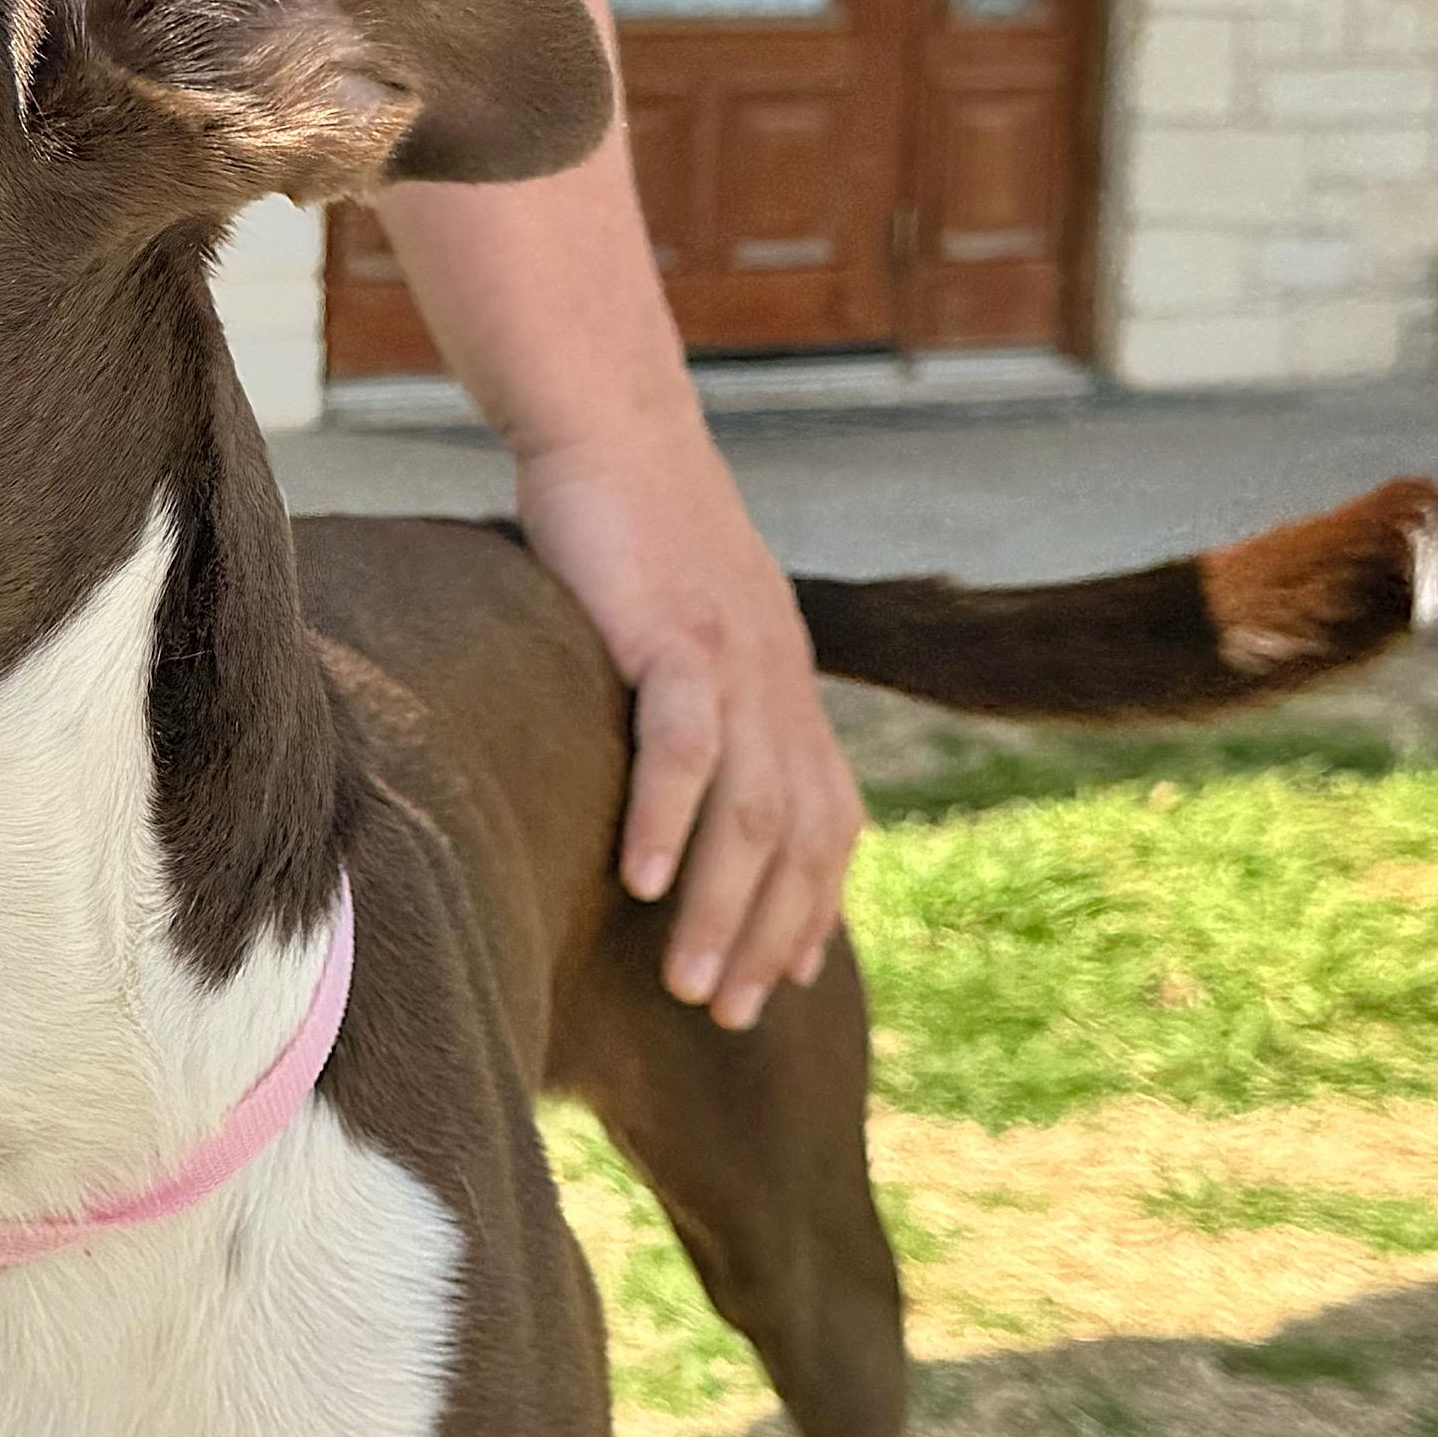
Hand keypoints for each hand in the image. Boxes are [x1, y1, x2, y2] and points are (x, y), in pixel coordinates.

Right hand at [509, 423, 861, 1029]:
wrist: (609, 419)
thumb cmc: (628, 526)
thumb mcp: (687, 623)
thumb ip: (699, 700)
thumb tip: (678, 778)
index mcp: (785, 684)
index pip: (828, 819)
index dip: (814, 906)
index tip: (785, 981)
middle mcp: (779, 682)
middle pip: (800, 839)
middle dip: (771, 938)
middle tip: (731, 1017)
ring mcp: (735, 660)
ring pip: (752, 813)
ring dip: (722, 910)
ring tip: (690, 987)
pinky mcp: (675, 633)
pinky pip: (683, 746)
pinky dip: (667, 821)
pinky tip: (639, 884)